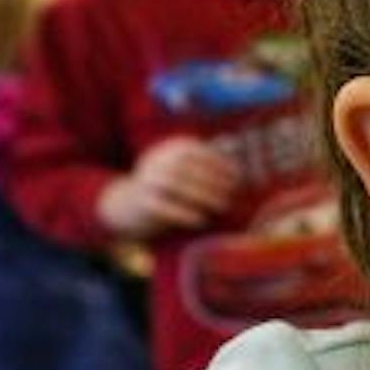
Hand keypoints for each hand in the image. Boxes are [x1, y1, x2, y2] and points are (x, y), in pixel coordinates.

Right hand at [96, 136, 240, 237]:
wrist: (130, 203)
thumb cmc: (170, 186)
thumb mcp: (186, 168)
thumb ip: (208, 161)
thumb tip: (239, 152)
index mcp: (170, 149)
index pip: (197, 151)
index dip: (220, 163)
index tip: (237, 176)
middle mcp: (157, 161)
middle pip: (188, 168)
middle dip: (214, 181)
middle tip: (232, 194)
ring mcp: (148, 181)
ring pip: (177, 186)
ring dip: (204, 196)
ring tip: (222, 206)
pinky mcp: (144, 202)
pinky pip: (166, 207)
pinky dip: (185, 213)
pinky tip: (201, 219)